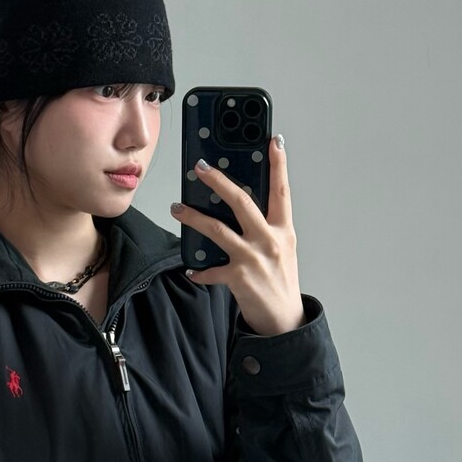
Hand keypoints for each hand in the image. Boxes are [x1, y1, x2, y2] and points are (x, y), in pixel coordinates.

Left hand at [171, 135, 304, 335]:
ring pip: (217, 229)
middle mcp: (269, 240)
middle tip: (201, 167)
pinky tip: (190, 269)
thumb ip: (266, 228)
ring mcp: (253, 258)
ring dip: (193, 216)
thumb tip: (239, 207)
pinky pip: (210, 269)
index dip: (279, 164)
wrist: (284, 320)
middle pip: (242, 201)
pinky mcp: (238, 277)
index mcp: (283, 230)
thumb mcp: (281, 249)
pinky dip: (199, 269)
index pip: (282, 190)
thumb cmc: (280, 282)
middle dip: (219, 181)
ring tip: (177, 207)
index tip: (273, 141)